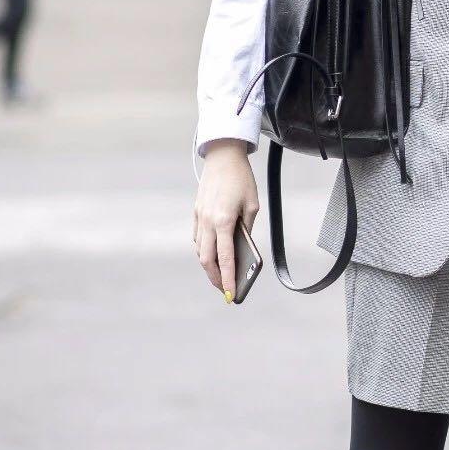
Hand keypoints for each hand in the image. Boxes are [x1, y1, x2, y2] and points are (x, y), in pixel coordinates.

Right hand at [193, 140, 259, 300]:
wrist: (223, 155)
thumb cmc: (241, 179)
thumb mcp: (252, 205)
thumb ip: (246, 229)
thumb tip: (241, 249)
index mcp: (224, 220)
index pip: (226, 258)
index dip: (228, 279)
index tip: (230, 294)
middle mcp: (208, 221)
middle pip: (207, 259)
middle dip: (215, 278)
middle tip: (224, 290)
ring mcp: (199, 217)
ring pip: (199, 250)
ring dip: (208, 265)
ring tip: (220, 276)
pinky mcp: (196, 212)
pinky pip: (197, 238)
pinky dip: (204, 250)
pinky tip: (213, 255)